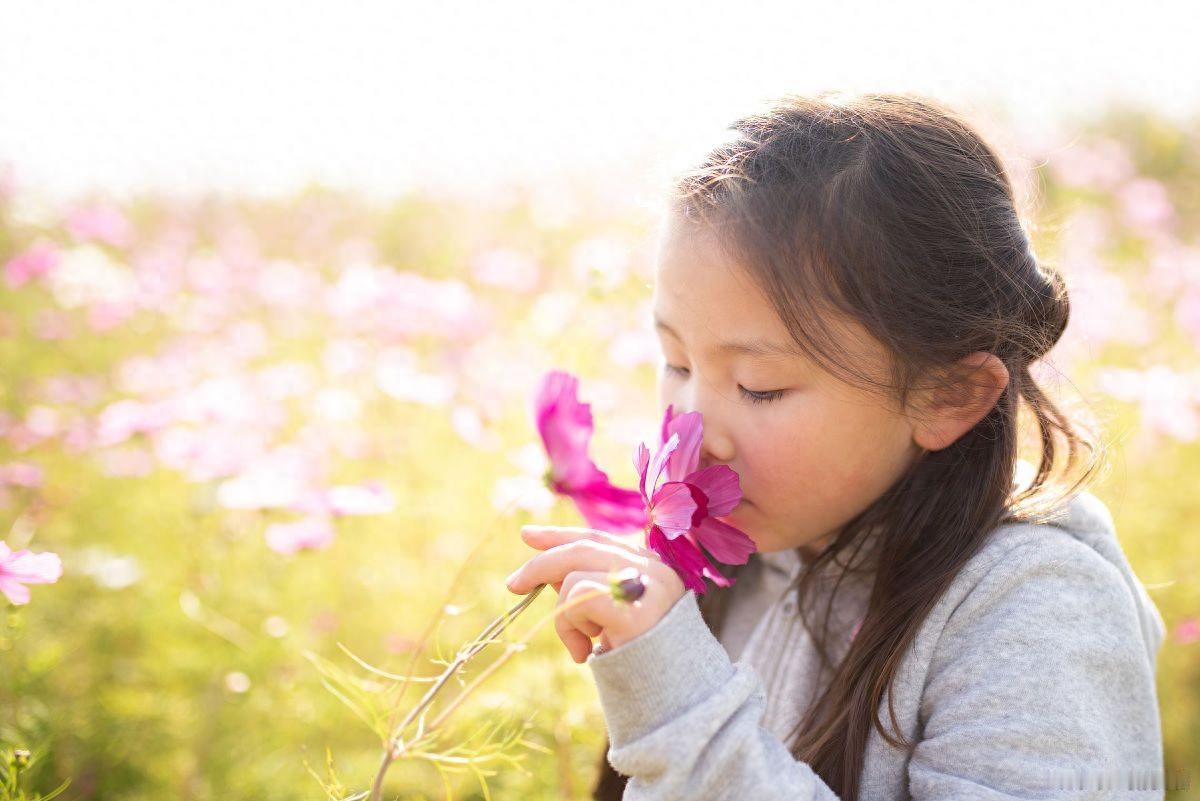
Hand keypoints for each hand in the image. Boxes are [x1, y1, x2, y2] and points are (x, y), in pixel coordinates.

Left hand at [505, 525, 686, 662]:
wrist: (673, 702)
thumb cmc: (640, 663)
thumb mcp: (610, 618)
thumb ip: (587, 588)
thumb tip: (545, 570)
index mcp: (652, 567)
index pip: (599, 539)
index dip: (560, 535)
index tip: (528, 535)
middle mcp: (654, 569)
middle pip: (583, 548)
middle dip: (542, 563)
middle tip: (513, 585)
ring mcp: (648, 586)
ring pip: (574, 577)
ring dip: (563, 617)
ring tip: (580, 647)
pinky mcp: (634, 610)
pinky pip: (578, 598)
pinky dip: (570, 627)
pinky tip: (584, 654)